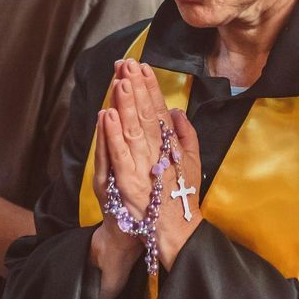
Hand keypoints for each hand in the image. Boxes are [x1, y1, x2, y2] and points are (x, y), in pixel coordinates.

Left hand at [96, 59, 203, 267]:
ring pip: (132, 130)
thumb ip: (187, 137)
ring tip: (120, 79)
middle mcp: (159, 153)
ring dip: (125, 104)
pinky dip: (112, 135)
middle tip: (128, 63)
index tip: (143, 67)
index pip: (158, 111)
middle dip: (136, 87)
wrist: (175, 235)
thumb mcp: (192, 164)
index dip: (150, 88)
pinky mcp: (128, 183)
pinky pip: (118, 155)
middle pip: (144, 115)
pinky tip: (107, 115)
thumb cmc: (181, 199)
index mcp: (172, 147)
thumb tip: (176, 111)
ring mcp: (143, 167)